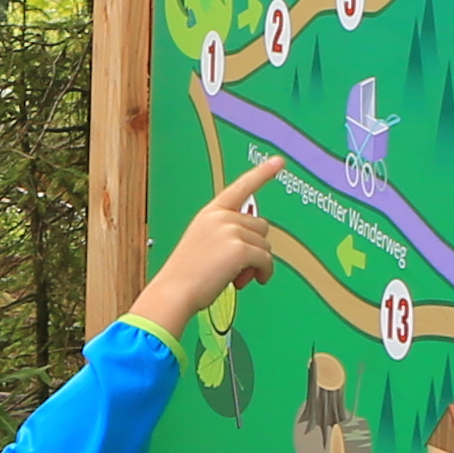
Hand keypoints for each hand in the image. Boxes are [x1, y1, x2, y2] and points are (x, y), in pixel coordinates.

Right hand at [129, 156, 287, 335]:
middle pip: (261, 226)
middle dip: (255, 247)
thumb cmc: (188, 274)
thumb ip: (227, 233)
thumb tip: (256, 243)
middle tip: (238, 267)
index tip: (278, 161)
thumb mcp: (204, 242)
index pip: (241, 187)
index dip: (262, 173)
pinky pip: (266, 260)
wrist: (175, 291)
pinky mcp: (240, 248)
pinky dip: (263, 273)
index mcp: (211, 212)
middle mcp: (221, 216)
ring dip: (257, 264)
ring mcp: (231, 230)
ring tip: (236, 276)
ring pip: (265, 245)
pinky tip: (249, 281)